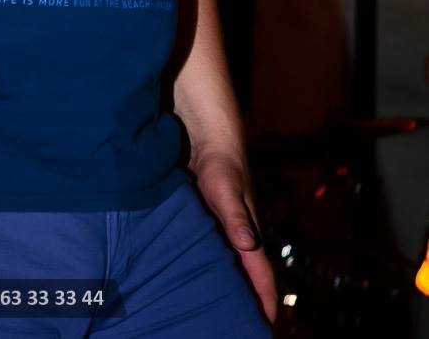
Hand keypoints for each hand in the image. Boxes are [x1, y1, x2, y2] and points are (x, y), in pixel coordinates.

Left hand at [192, 151, 277, 325]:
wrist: (207, 139)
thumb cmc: (221, 164)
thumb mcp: (226, 190)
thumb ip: (237, 217)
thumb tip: (249, 244)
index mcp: (249, 235)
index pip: (262, 275)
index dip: (265, 300)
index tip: (265, 326)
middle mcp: (239, 237)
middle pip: (246, 276)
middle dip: (245, 300)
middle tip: (234, 326)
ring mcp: (224, 231)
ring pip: (227, 265)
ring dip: (224, 285)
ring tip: (213, 312)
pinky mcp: (206, 223)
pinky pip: (210, 252)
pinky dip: (207, 268)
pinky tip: (192, 278)